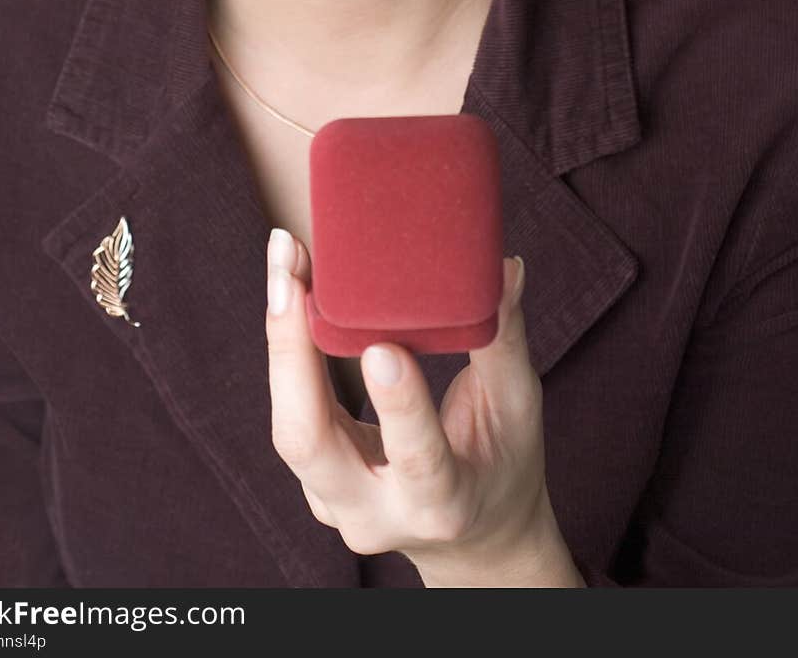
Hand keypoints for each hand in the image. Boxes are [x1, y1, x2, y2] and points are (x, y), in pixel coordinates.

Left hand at [264, 229, 575, 585]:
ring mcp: (334, 501)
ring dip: (281, 338)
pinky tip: (288, 286)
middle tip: (291, 272)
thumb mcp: (517, 409)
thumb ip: (505, 341)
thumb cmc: (502, 464)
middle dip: (291, 353)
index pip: (415, 458)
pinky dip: (287, 347)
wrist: (475, 537)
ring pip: (289, 426)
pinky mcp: (314, 478)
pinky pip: (289, 410)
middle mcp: (375, 512)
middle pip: (310, 443)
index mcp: (441, 503)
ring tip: (285, 261)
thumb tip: (506, 267)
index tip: (381, 346)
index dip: (398, 405)